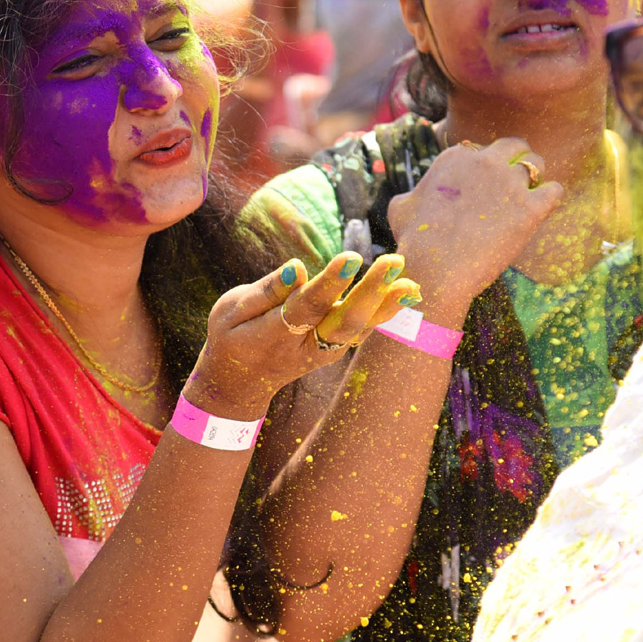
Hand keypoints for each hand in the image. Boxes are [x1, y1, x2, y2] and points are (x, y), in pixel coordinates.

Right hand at [187, 254, 419, 415]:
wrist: (239, 383)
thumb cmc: (231, 336)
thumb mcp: (230, 310)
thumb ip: (266, 291)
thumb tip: (297, 268)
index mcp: (272, 335)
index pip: (306, 307)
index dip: (329, 284)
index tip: (352, 258)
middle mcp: (304, 347)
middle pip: (343, 320)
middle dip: (371, 291)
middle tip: (393, 262)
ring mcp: (324, 351)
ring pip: (359, 329)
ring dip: (387, 304)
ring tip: (411, 281)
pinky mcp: (336, 348)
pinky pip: (364, 329)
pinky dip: (387, 311)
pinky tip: (410, 291)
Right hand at [388, 137, 563, 309]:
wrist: (436, 267)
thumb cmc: (415, 241)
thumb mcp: (400, 209)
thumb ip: (411, 195)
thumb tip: (410, 199)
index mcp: (456, 156)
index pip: (482, 149)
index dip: (486, 166)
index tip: (486, 185)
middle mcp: (485, 162)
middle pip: (514, 145)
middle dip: (517, 158)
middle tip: (516, 180)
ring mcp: (509, 183)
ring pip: (536, 163)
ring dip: (536, 177)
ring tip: (532, 194)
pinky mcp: (530, 208)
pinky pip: (555, 191)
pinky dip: (551, 198)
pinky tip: (544, 209)